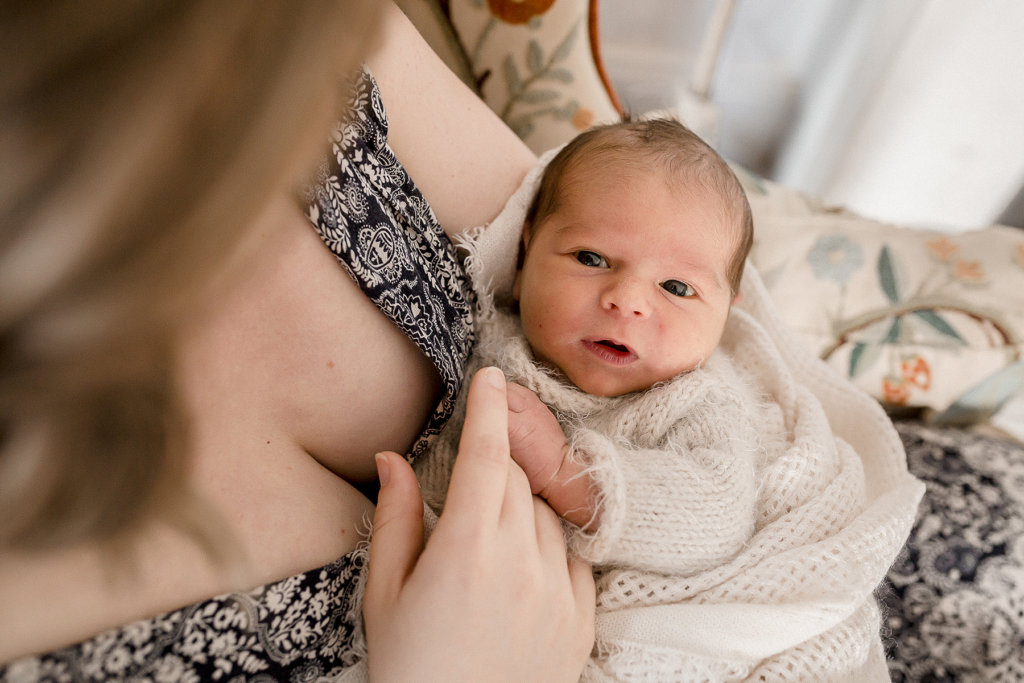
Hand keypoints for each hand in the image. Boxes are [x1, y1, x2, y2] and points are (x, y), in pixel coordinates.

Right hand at [363, 367, 594, 681]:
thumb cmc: (410, 668)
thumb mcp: (384, 594)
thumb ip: (395, 518)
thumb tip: (392, 458)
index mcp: (464, 550)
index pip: (485, 456)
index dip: (488, 409)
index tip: (491, 377)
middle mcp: (519, 562)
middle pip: (517, 477)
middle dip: (496, 459)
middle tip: (474, 468)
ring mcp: (558, 590)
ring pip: (546, 512)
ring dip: (520, 504)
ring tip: (487, 540)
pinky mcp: (581, 618)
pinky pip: (573, 555)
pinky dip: (549, 545)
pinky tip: (521, 565)